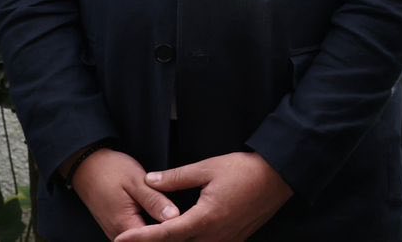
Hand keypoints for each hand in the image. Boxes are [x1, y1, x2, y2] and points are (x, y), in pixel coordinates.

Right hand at [67, 148, 179, 238]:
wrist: (87, 167)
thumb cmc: (111, 170)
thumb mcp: (136, 181)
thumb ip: (155, 200)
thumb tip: (175, 216)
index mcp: (124, 225)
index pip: (154, 239)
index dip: (173, 232)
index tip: (190, 224)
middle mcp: (119, 234)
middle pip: (149, 241)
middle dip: (168, 233)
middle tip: (188, 221)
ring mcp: (117, 232)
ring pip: (144, 238)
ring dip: (160, 231)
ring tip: (180, 221)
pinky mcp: (118, 227)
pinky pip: (138, 234)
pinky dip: (151, 228)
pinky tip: (165, 218)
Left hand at [115, 152, 290, 241]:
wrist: (280, 176)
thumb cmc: (246, 169)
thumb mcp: (209, 167)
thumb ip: (177, 177)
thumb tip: (150, 180)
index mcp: (204, 219)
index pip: (164, 234)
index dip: (140, 238)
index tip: (120, 240)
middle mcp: (213, 236)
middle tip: (134, 238)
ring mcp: (225, 241)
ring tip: (157, 235)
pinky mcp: (234, 240)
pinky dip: (190, 241)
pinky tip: (184, 234)